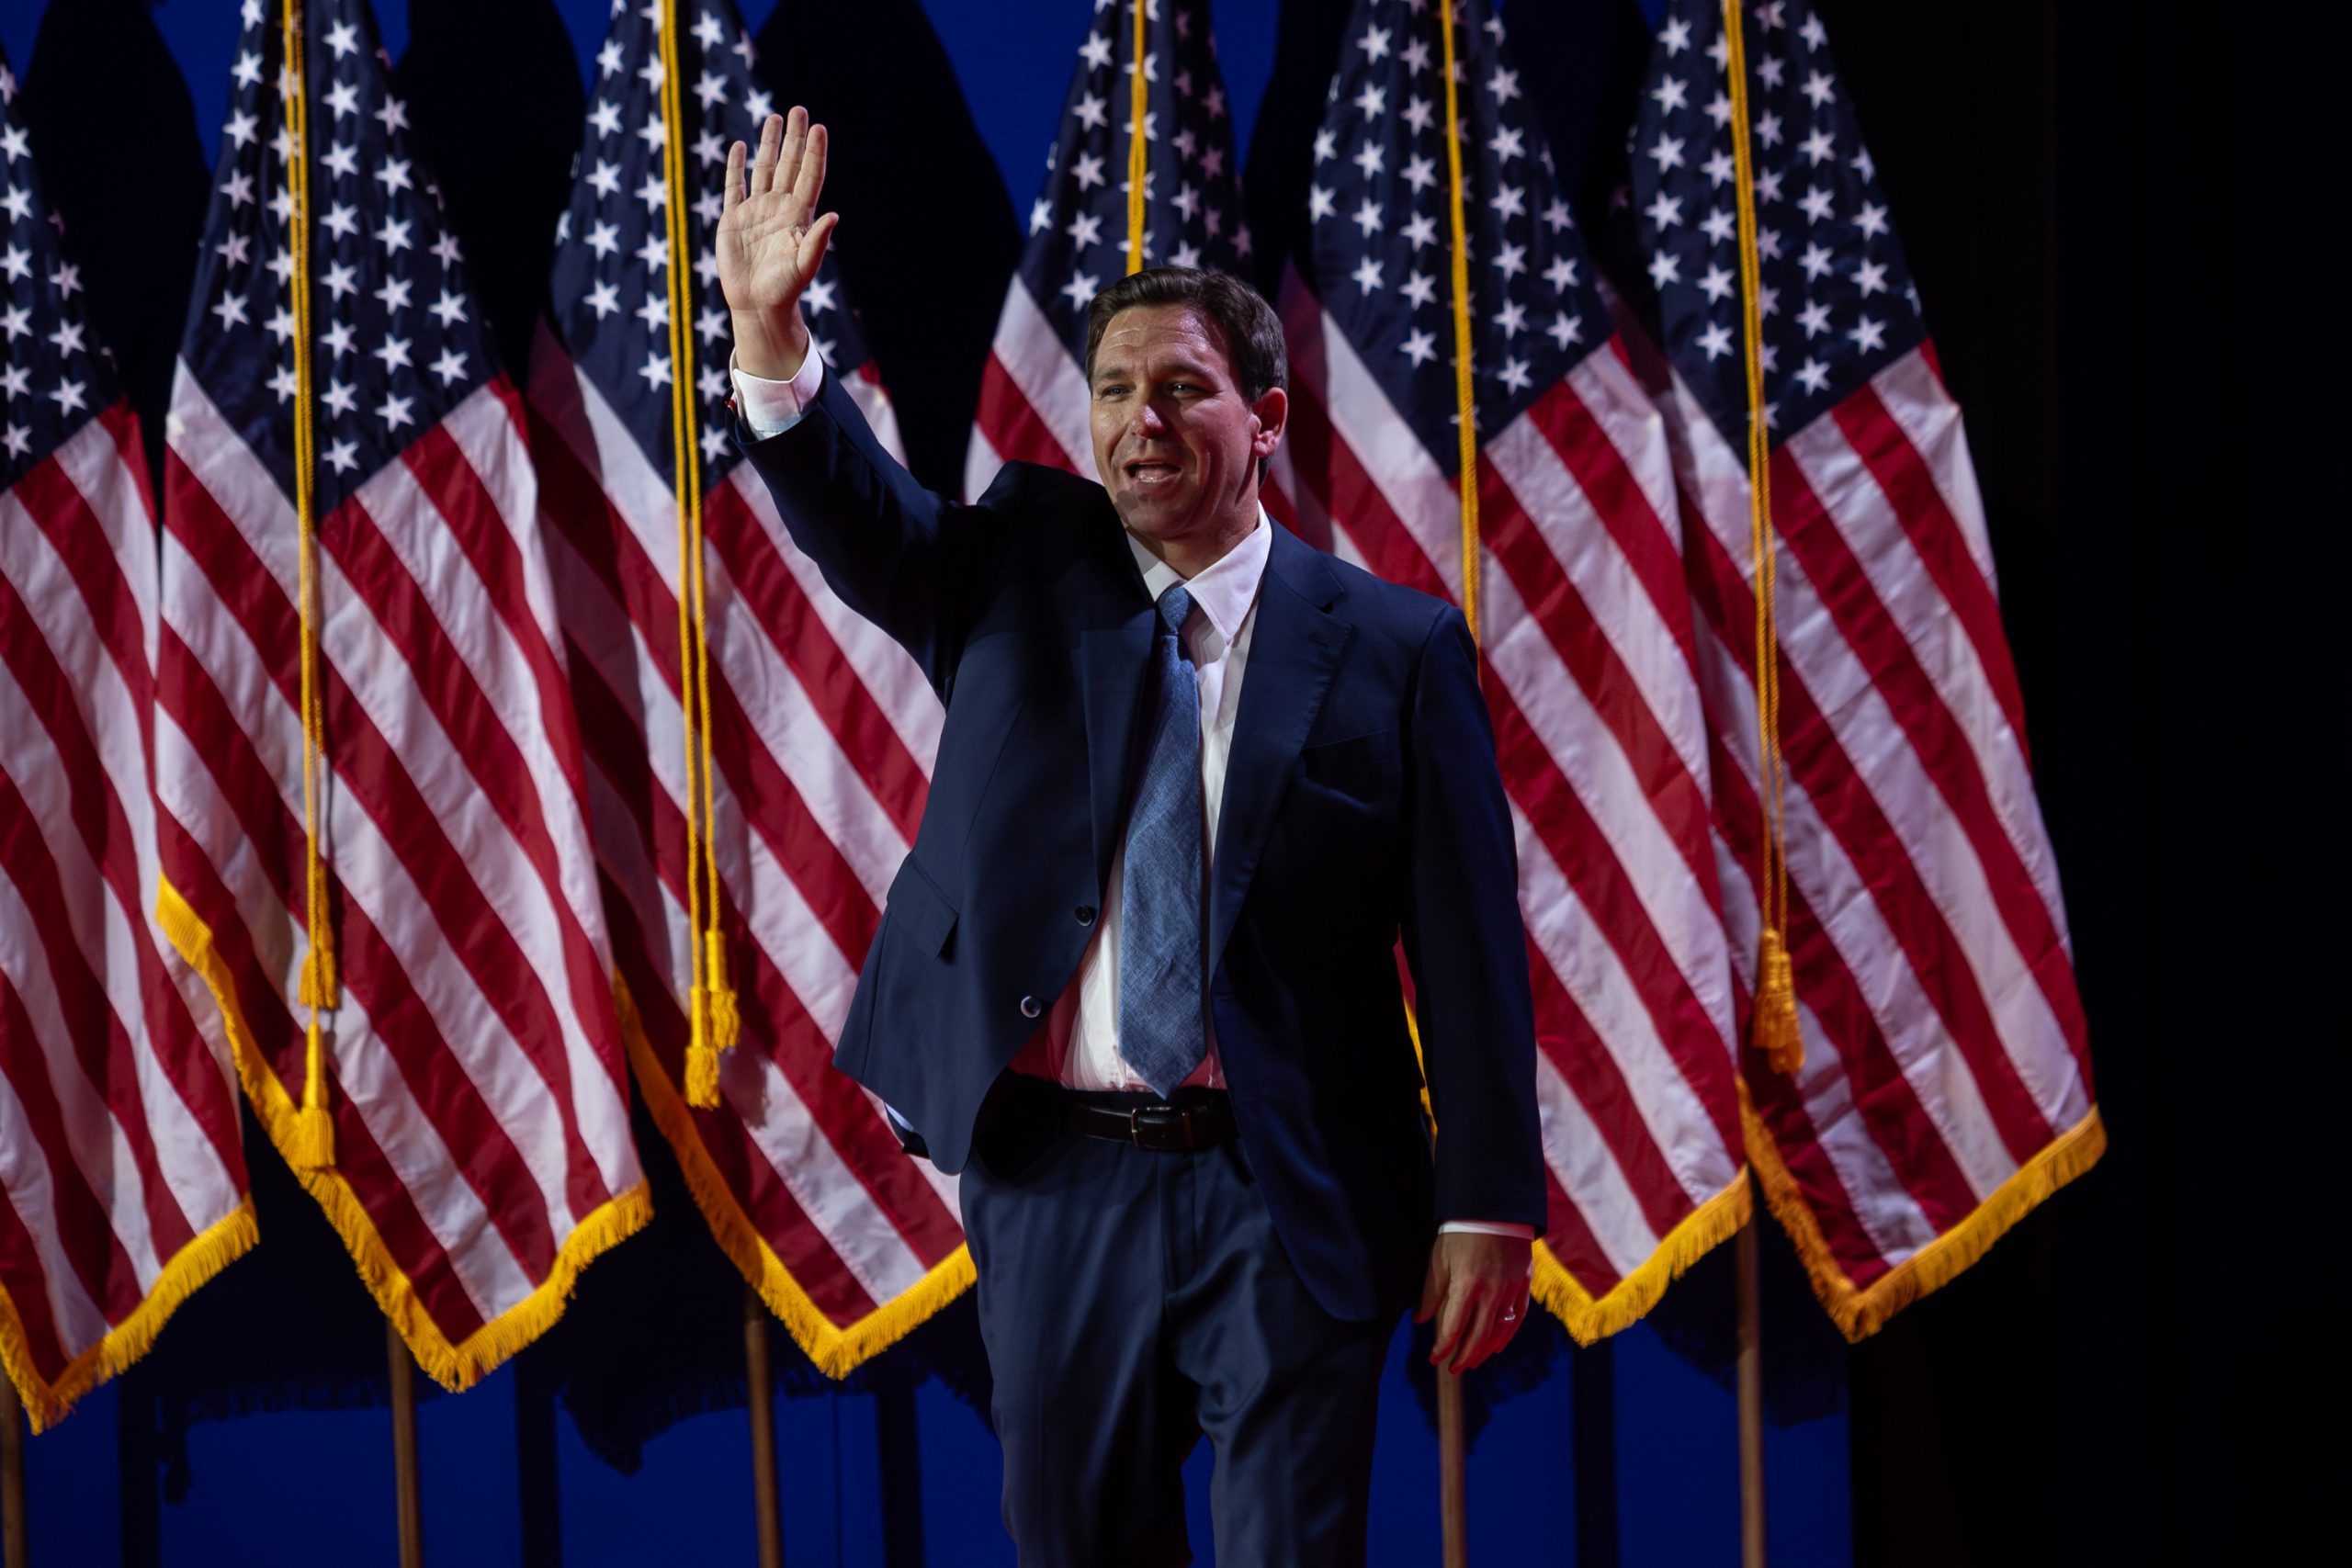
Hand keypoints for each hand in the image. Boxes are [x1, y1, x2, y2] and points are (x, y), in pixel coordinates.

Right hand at [718, 107, 838, 379]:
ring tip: (774, 118)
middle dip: (795, 138)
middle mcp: (779, 207)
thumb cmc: (785, 288)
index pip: (809, 176)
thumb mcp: (804, 264)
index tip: (820, 127)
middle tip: (799, 109)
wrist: (757, 304)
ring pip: (763, 169)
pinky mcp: (733, 219)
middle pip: (789, 164)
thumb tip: (835, 216)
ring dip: (769, 144)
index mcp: (799, 216)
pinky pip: (734, 186)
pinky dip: (736, 167)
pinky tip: (739, 146)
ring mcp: (756, 210)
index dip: (815, 152)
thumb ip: (818, 241)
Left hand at [1415, 1230, 1532, 1376]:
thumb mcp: (1438, 1259)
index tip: (1434, 1358)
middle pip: (1478, 1336)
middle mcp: (1492, 1291)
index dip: (1443, 1347)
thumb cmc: (1459, 1231)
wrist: (1494, 1206)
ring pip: (1499, 1330)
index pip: (1453, 1328)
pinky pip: (1517, 1317)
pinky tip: (1497, 1347)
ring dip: (1484, 1350)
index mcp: (1466, 1284)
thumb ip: (1431, 1293)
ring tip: (1472, 1361)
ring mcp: (1511, 1288)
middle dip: (1464, 1356)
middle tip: (1453, 1369)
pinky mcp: (1524, 1282)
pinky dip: (1507, 1336)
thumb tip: (1419, 1320)